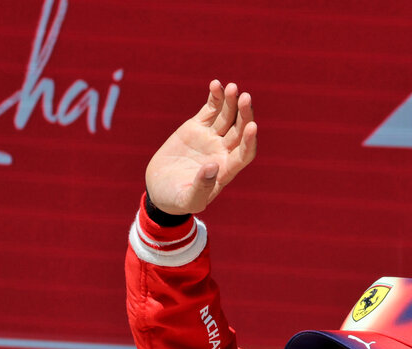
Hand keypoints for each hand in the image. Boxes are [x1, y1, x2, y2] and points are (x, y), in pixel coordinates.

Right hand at [145, 80, 256, 215]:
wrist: (160, 190)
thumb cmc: (177, 201)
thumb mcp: (188, 199)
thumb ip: (201, 187)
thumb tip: (212, 167)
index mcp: (226, 171)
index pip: (244, 154)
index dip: (250, 141)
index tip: (252, 127)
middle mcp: (222, 152)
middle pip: (240, 131)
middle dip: (244, 115)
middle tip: (245, 98)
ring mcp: (211, 138)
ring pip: (227, 117)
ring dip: (231, 102)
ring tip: (232, 88)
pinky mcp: (197, 127)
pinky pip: (210, 110)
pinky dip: (215, 97)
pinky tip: (216, 84)